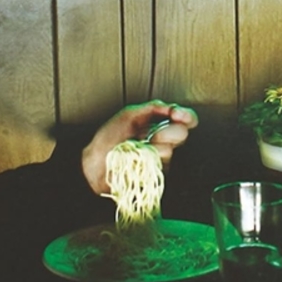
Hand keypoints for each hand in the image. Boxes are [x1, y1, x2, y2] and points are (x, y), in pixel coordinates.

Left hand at [81, 100, 197, 195]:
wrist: (95, 163)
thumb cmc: (109, 139)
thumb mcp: (129, 115)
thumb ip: (152, 108)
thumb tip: (170, 106)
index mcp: (159, 125)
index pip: (185, 119)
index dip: (186, 116)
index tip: (178, 114)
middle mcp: (163, 141)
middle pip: (181, 134)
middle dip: (168, 131)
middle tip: (152, 135)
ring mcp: (160, 159)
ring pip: (168, 150)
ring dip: (151, 147)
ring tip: (136, 149)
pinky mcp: (155, 175)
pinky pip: (158, 166)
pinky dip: (146, 161)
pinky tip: (135, 160)